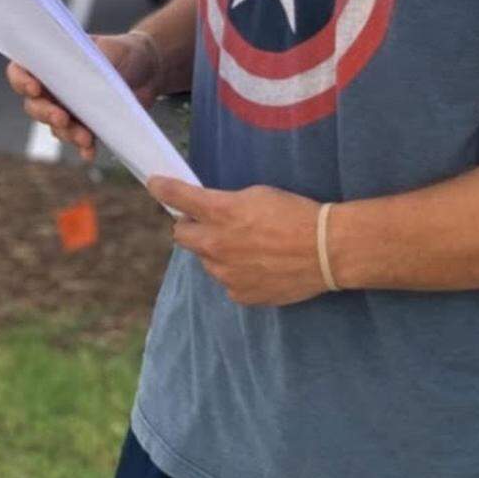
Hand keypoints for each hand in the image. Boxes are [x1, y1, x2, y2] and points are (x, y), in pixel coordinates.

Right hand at [6, 32, 159, 162]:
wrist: (148, 70)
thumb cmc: (123, 51)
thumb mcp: (110, 48)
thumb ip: (93, 57)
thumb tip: (79, 72)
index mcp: (50, 61)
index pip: (21, 70)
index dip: (21, 80)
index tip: (35, 88)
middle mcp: (53, 87)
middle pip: (34, 105)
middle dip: (46, 113)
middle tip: (62, 118)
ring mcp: (67, 108)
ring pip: (54, 126)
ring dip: (67, 134)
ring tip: (86, 138)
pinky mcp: (85, 125)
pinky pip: (76, 140)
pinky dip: (82, 148)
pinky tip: (89, 153)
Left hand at [147, 176, 326, 305]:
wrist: (324, 250)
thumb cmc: (294, 213)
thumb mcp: (257, 194)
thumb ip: (225, 202)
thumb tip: (210, 209)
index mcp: (220, 212)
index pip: (178, 197)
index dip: (162, 188)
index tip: (154, 183)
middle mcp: (216, 244)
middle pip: (181, 235)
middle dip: (190, 226)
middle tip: (208, 221)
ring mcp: (226, 274)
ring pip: (206, 260)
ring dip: (215, 251)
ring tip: (246, 246)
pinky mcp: (240, 294)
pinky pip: (227, 281)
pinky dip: (235, 272)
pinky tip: (258, 265)